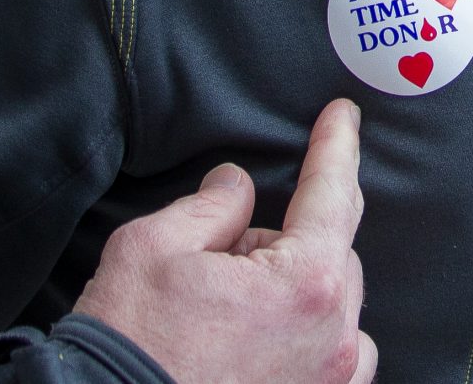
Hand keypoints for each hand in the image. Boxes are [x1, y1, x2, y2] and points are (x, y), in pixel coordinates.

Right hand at [73, 98, 377, 383]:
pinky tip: (263, 341)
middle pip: (331, 253)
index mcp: (303, 283)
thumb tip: (237, 187)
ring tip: (232, 311)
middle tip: (219, 262)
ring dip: (301, 293)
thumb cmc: (128, 345)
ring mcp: (330, 380)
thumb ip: (210, 205)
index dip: (336, 145)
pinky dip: (313, 338)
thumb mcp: (152, 247)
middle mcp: (331, 335)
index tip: (343, 115)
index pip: (332, 193)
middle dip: (283, 242)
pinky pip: (339, 361)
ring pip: (338, 307)